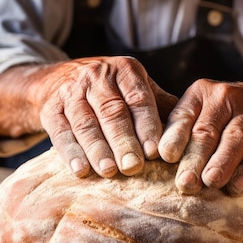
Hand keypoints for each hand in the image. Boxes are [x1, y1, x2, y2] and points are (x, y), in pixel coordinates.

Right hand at [35, 57, 177, 177]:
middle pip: (112, 111)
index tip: (156, 151)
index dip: (147, 125)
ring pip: (85, 122)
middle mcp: (97, 76)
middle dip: (124, 141)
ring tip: (109, 171)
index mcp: (125, 70)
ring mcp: (71, 91)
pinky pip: (60, 131)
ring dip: (97, 149)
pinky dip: (70, 152)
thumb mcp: (135, 88)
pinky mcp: (50, 108)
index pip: (138, 98)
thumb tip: (192, 133)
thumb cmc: (111, 91)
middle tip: (134, 166)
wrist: (59, 80)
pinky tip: (80, 170)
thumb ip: (160, 107)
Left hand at [158, 80, 242, 195]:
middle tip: (183, 183)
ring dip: (221, 163)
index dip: (173, 136)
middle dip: (194, 158)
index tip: (163, 156)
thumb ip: (181, 130)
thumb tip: (147, 161)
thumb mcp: (202, 111)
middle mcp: (225, 97)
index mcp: (200, 93)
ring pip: (233, 139)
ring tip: (209, 182)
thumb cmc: (224, 116)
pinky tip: (237, 187)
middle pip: (206, 131)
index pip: (183, 115)